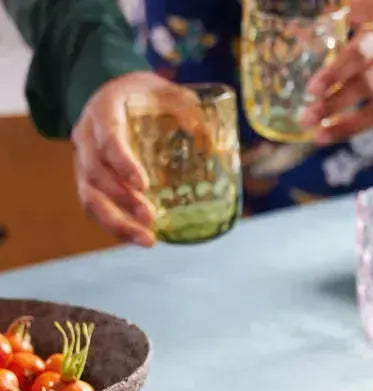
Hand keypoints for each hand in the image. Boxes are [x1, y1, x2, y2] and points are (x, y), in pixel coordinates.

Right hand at [71, 72, 177, 246]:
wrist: (118, 93)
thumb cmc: (146, 95)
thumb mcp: (167, 91)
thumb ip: (189, 109)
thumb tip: (212, 141)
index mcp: (104, 110)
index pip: (108, 138)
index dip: (123, 163)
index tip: (143, 185)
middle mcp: (86, 136)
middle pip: (95, 174)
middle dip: (122, 200)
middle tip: (151, 218)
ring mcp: (84, 160)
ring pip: (90, 197)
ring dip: (117, 222)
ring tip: (148, 240)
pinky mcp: (89, 180)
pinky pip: (95, 207)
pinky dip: (116, 226)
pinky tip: (140, 238)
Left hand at [300, 0, 372, 142]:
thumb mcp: (362, 7)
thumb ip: (334, 19)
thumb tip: (293, 34)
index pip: (359, 53)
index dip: (335, 74)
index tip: (312, 90)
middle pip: (368, 84)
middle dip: (335, 104)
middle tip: (307, 118)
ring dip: (348, 125)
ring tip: (321, 136)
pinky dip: (364, 125)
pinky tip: (341, 130)